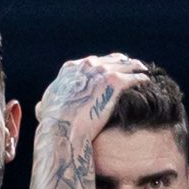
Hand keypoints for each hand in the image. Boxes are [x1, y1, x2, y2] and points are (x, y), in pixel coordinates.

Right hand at [33, 53, 149, 141]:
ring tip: (143, 70)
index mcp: (71, 69)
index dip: (103, 65)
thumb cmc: (54, 124)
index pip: (92, 62)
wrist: (64, 129)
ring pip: (126, 64)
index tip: (110, 69)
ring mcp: (102, 71)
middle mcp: (87, 65)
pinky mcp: (115, 82)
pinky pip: (134, 77)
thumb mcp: (45, 108)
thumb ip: (47, 103)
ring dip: (135, 66)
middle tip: (132, 66)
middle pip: (110, 59)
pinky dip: (141, 78)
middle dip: (122, 62)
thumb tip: (41, 107)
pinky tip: (147, 80)